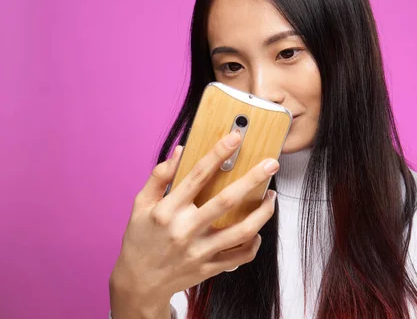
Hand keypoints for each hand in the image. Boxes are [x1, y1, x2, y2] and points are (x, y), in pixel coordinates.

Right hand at [109, 132, 278, 315]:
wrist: (139, 283)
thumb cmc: (140, 239)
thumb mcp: (140, 205)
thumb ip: (160, 176)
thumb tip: (181, 150)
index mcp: (168, 210)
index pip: (197, 175)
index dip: (217, 154)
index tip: (235, 138)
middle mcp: (185, 230)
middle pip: (227, 201)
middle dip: (253, 179)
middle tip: (271, 164)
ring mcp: (199, 252)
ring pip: (242, 231)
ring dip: (263, 213)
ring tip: (272, 197)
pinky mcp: (209, 268)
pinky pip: (241, 256)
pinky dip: (254, 243)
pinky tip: (258, 230)